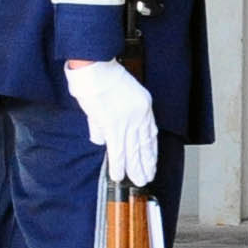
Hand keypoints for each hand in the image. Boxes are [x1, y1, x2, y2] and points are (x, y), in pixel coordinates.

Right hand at [64, 59, 160, 185]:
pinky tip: (119, 175)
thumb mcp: (117, 94)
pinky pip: (118, 151)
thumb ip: (111, 117)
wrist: (96, 67)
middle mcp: (140, 116)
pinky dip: (119, 165)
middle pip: (144, 144)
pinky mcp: (114, 127)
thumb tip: (100, 138)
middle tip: (148, 175)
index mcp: (143, 106)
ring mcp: (128, 122)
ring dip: (136, 168)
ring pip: (134, 151)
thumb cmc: (102, 75)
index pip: (150, 132)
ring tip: (139, 180)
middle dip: (146, 162)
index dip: (150, 148)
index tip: (151, 158)